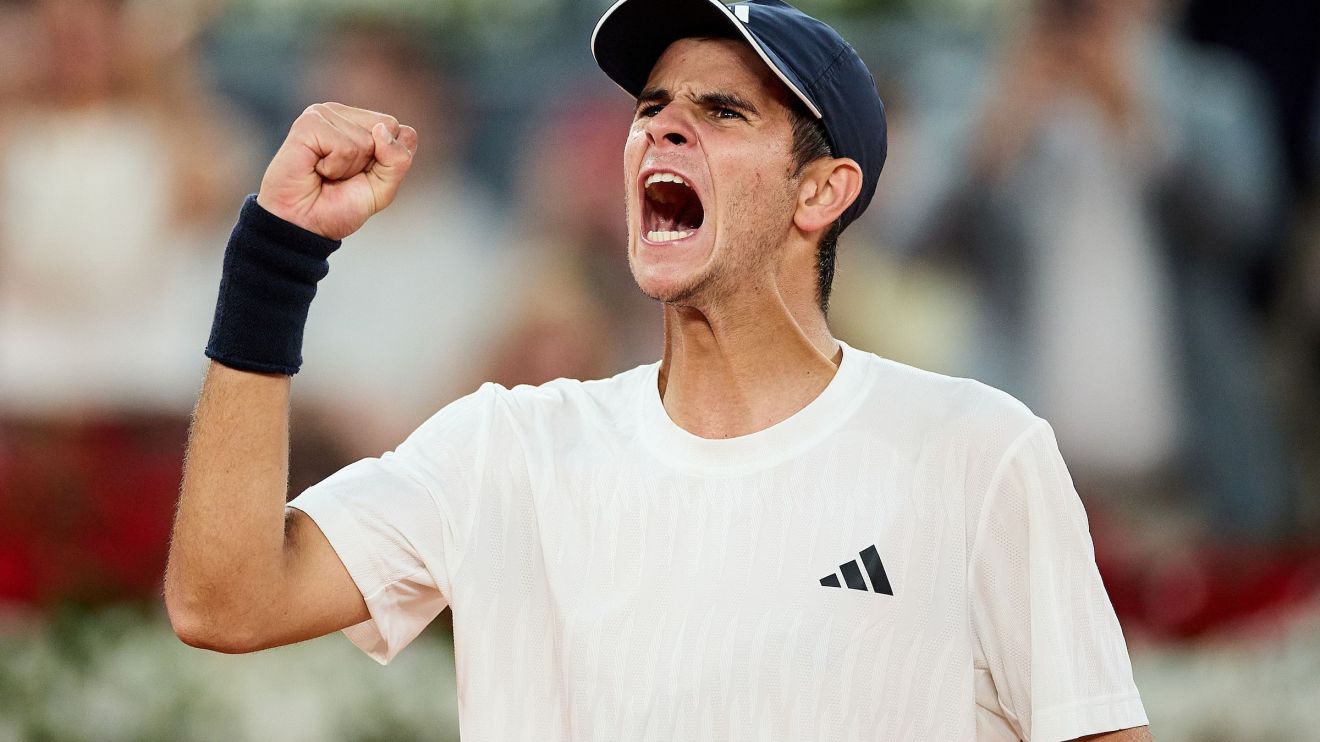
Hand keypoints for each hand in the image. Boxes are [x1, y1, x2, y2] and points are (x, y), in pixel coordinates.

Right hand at [257, 102, 418, 239]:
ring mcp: (325, 114)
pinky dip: (333, 167)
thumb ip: (398, 160)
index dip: (390, 163)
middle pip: (388, 128)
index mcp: (364, 124)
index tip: (363, 177)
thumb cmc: (338, 206)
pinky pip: (344, 147)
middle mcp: (344, 114)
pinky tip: (316, 169)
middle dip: (371, 163)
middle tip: (342, 176)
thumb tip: (381, 129)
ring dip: (348, 168)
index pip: (403, 132)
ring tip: (326, 174)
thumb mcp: (383, 188)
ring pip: (366, 139)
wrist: (303, 225)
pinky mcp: (308, 123)